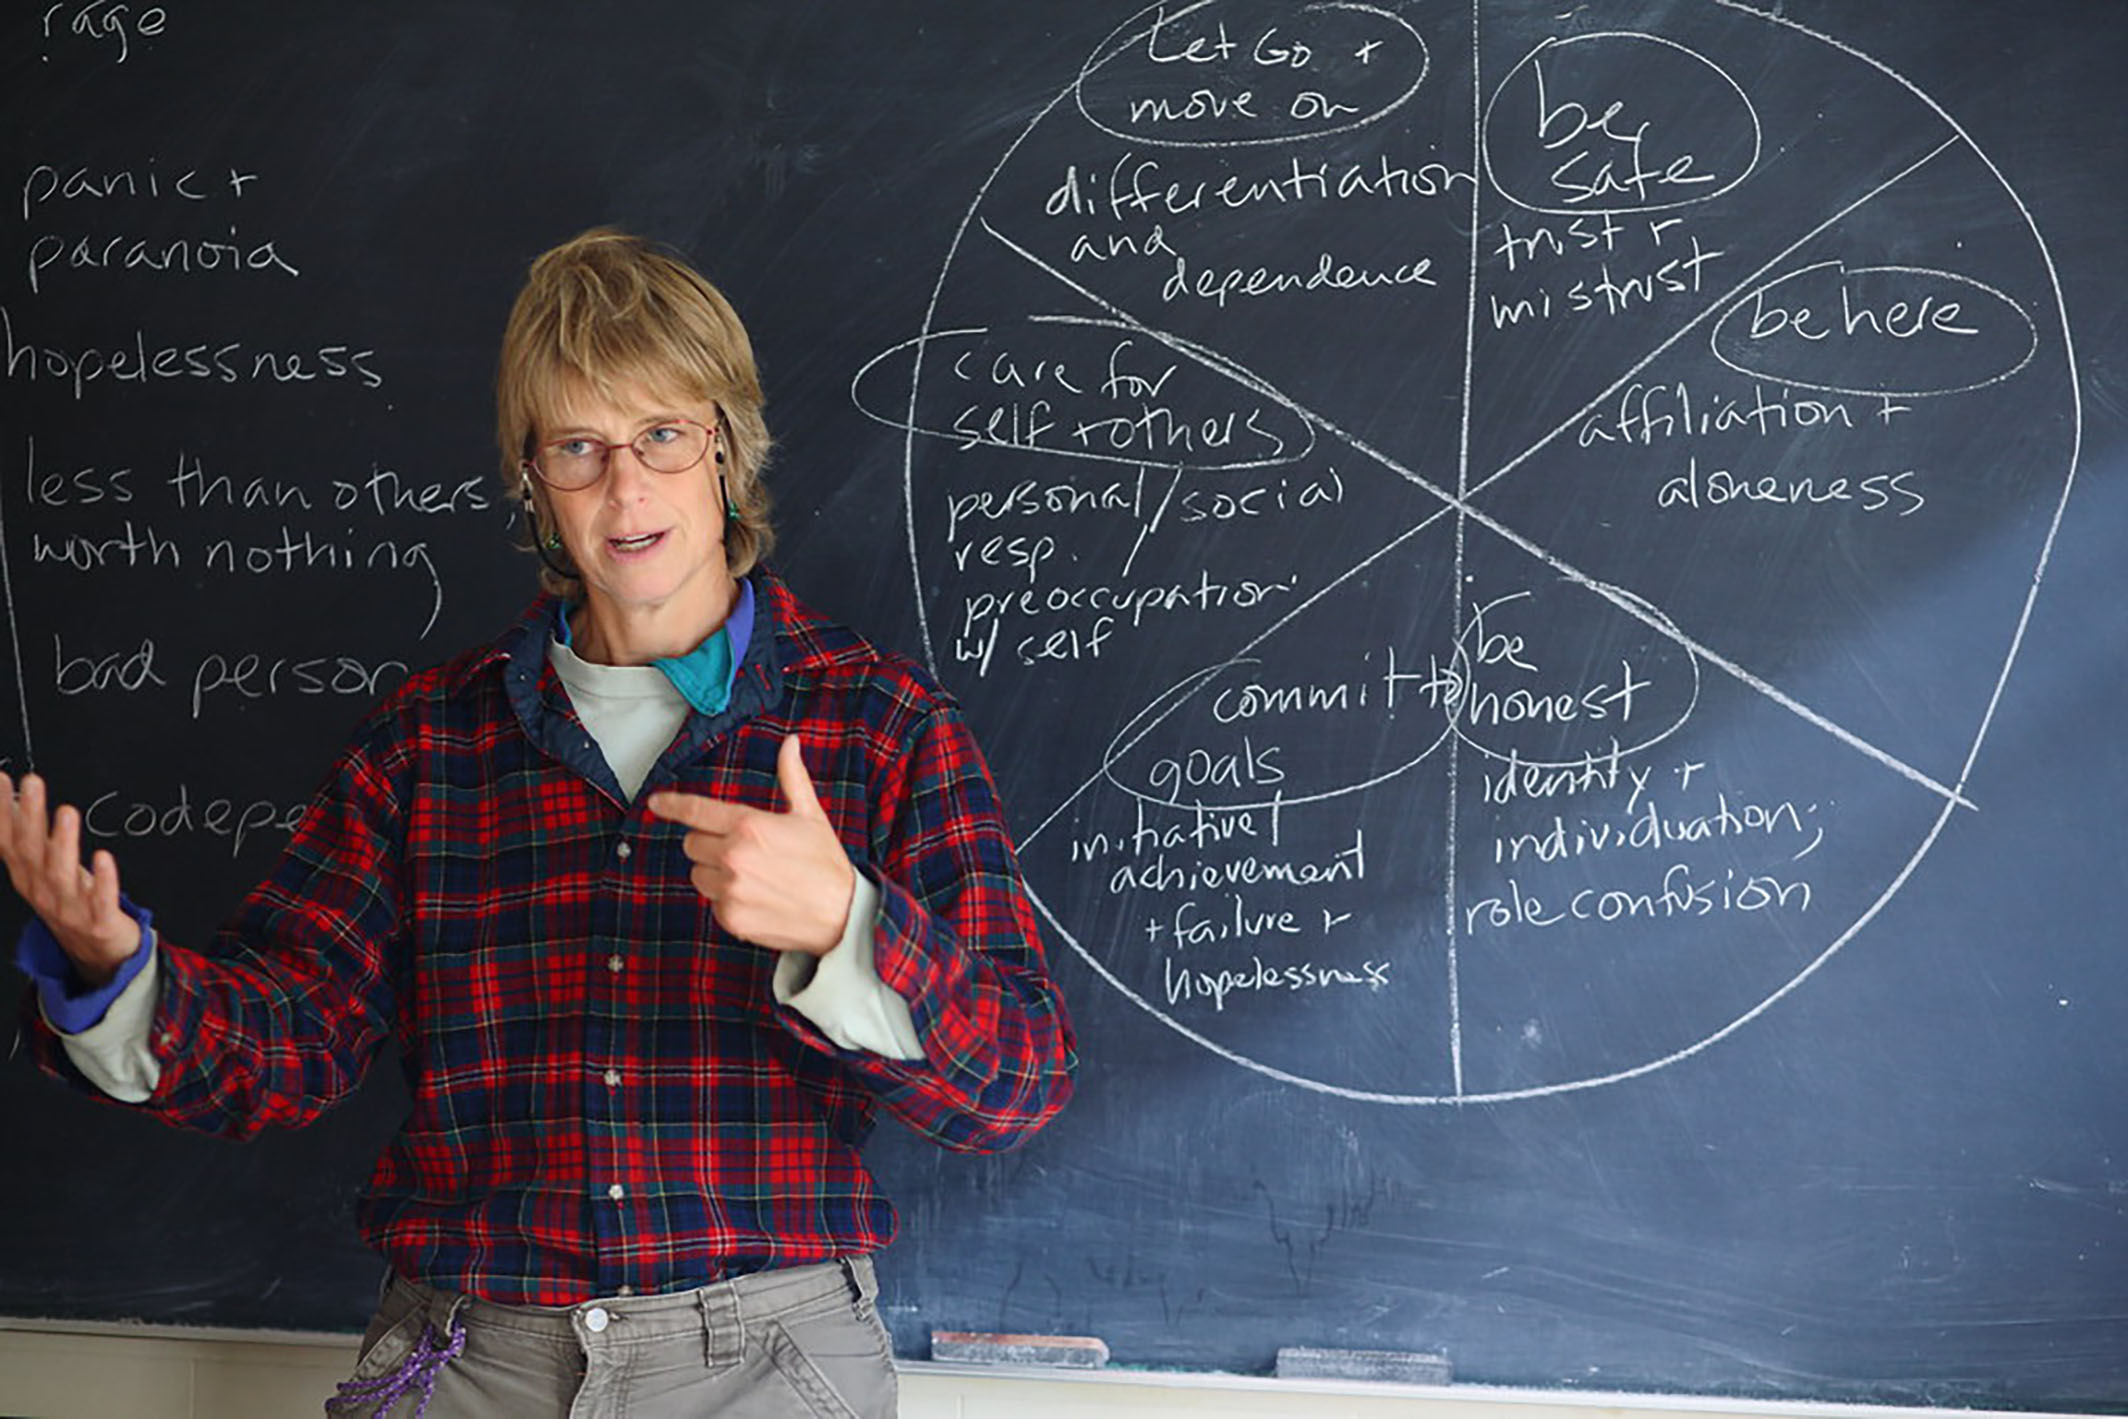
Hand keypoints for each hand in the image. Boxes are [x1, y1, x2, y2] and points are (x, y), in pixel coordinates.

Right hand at [0, 773, 141, 986]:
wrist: (96, 951)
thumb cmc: (71, 899)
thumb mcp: (43, 868)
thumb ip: (27, 834)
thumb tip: (9, 797)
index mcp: (27, 876)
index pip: (9, 840)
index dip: (3, 811)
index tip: (3, 779)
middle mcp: (42, 890)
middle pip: (32, 851)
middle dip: (29, 816)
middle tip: (32, 782)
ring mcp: (68, 907)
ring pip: (61, 873)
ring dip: (62, 842)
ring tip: (66, 811)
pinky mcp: (98, 920)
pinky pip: (100, 899)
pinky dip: (102, 879)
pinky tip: (103, 857)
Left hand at [648, 736, 856, 956]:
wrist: (842, 914)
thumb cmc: (826, 863)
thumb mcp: (810, 815)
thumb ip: (791, 777)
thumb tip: (790, 744)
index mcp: (749, 825)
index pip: (696, 810)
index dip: (672, 804)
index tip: (657, 803)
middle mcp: (733, 856)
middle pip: (692, 843)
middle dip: (710, 843)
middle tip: (742, 849)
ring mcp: (729, 889)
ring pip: (697, 874)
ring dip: (715, 873)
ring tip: (751, 876)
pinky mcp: (730, 917)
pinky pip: (711, 902)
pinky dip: (727, 900)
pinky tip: (755, 897)